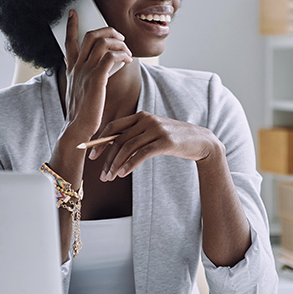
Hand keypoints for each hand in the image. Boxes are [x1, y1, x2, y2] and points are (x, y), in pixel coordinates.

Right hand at [60, 9, 132, 143]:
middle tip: (120, 37)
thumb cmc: (81, 113)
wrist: (77, 128)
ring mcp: (86, 71)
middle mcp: (77, 67)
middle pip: (91, 36)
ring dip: (119, 43)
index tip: (73, 13)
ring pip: (103, 43)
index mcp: (72, 69)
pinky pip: (110, 56)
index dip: (71, 25)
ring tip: (127, 51)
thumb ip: (82, 78)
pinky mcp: (97, 78)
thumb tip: (94, 72)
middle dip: (108, 30)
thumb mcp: (78, 91)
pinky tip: (127, 60)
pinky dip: (121, 54)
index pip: (69, 41)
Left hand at [88, 111, 223, 180]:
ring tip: (111, 177)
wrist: (201, 141)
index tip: (92, 156)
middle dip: (107, 159)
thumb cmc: (174, 139)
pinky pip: (142, 153)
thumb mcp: (153, 132)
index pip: (113, 127)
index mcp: (141, 116)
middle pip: (119, 139)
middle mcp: (147, 119)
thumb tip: (112, 147)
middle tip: (102, 175)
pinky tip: (123, 173)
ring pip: (128, 147)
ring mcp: (157, 129)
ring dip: (116, 164)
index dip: (99, 141)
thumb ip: (135, 135)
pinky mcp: (165, 141)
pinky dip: (130, 164)